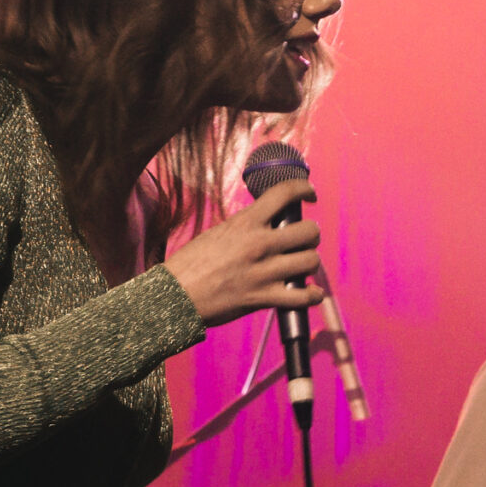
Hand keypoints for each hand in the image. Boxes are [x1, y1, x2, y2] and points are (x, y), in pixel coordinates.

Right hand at [164, 178, 325, 326]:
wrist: (173, 295)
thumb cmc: (192, 263)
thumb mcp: (220, 233)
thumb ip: (247, 227)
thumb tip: (271, 222)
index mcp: (246, 223)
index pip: (285, 193)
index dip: (304, 188)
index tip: (309, 194)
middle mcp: (258, 244)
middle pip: (309, 230)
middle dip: (310, 234)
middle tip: (303, 240)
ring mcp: (263, 272)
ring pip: (311, 261)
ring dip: (309, 262)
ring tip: (300, 265)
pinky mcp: (263, 298)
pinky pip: (303, 297)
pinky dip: (312, 295)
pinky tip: (310, 292)